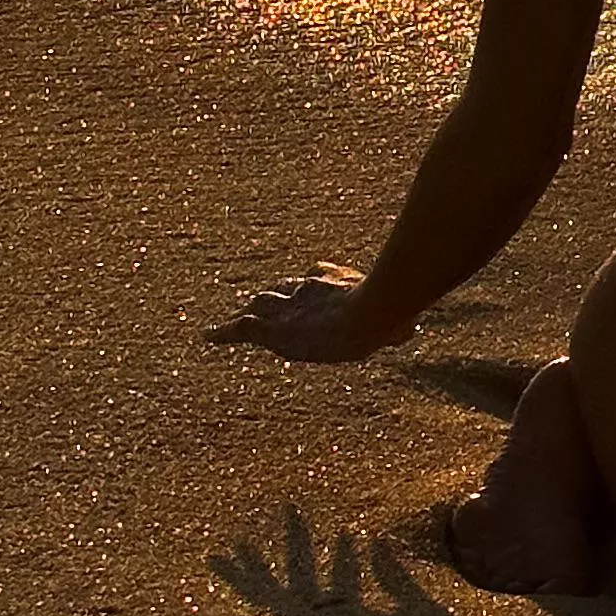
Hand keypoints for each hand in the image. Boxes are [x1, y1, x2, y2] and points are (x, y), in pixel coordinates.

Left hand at [208, 262, 395, 362]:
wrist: (368, 313)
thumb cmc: (387, 316)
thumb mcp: (396, 323)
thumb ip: (397, 326)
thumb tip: (408, 328)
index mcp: (332, 284)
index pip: (315, 278)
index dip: (310, 285)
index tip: (309, 284)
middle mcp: (306, 290)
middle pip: (284, 289)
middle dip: (276, 297)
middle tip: (265, 306)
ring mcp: (289, 309)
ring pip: (261, 305)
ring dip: (252, 314)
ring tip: (235, 324)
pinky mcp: (274, 330)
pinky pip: (240, 328)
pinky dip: (222, 332)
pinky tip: (206, 337)